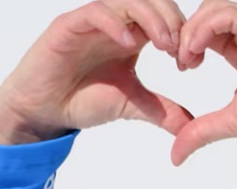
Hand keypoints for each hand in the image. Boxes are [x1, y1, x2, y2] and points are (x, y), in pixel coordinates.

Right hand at [0, 0, 193, 144]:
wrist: (43, 111)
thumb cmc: (81, 100)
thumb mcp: (131, 104)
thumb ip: (161, 111)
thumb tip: (191, 127)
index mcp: (131, 34)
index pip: (164, 17)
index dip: (183, 33)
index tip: (192, 62)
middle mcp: (114, 22)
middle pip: (151, 1)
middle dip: (173, 21)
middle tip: (182, 50)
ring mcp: (92, 21)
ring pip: (127, 0)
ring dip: (152, 18)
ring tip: (164, 44)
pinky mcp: (69, 25)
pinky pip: (95, 12)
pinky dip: (115, 22)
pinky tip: (129, 43)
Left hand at [171, 0, 236, 168]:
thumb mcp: (230, 123)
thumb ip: (201, 132)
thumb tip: (175, 156)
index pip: (205, 29)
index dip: (186, 42)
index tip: (181, 66)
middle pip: (206, 13)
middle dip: (185, 33)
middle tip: (180, 61)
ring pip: (214, 8)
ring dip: (192, 30)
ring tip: (188, 58)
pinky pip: (227, 14)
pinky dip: (204, 28)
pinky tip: (198, 52)